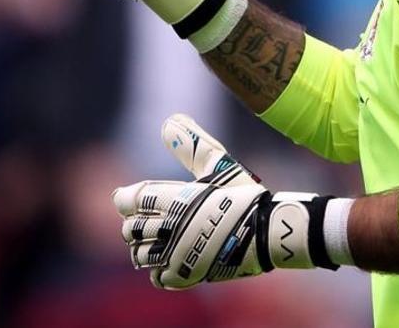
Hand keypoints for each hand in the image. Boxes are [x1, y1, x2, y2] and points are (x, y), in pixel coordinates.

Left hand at [112, 114, 339, 289]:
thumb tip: (170, 121)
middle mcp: (171, 228)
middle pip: (130, 230)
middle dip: (138, 224)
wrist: (270, 232)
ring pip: (140, 255)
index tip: (135, 199)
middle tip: (155, 220)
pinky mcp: (187, 276)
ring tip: (163, 241)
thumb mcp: (219, 164)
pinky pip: (158, 277)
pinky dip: (160, 270)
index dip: (128, 199)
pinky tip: (172, 260)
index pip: (128, 200)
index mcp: (175, 198)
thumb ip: (191, 145)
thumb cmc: (244, 195)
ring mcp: (178, 255)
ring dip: (147, 248)